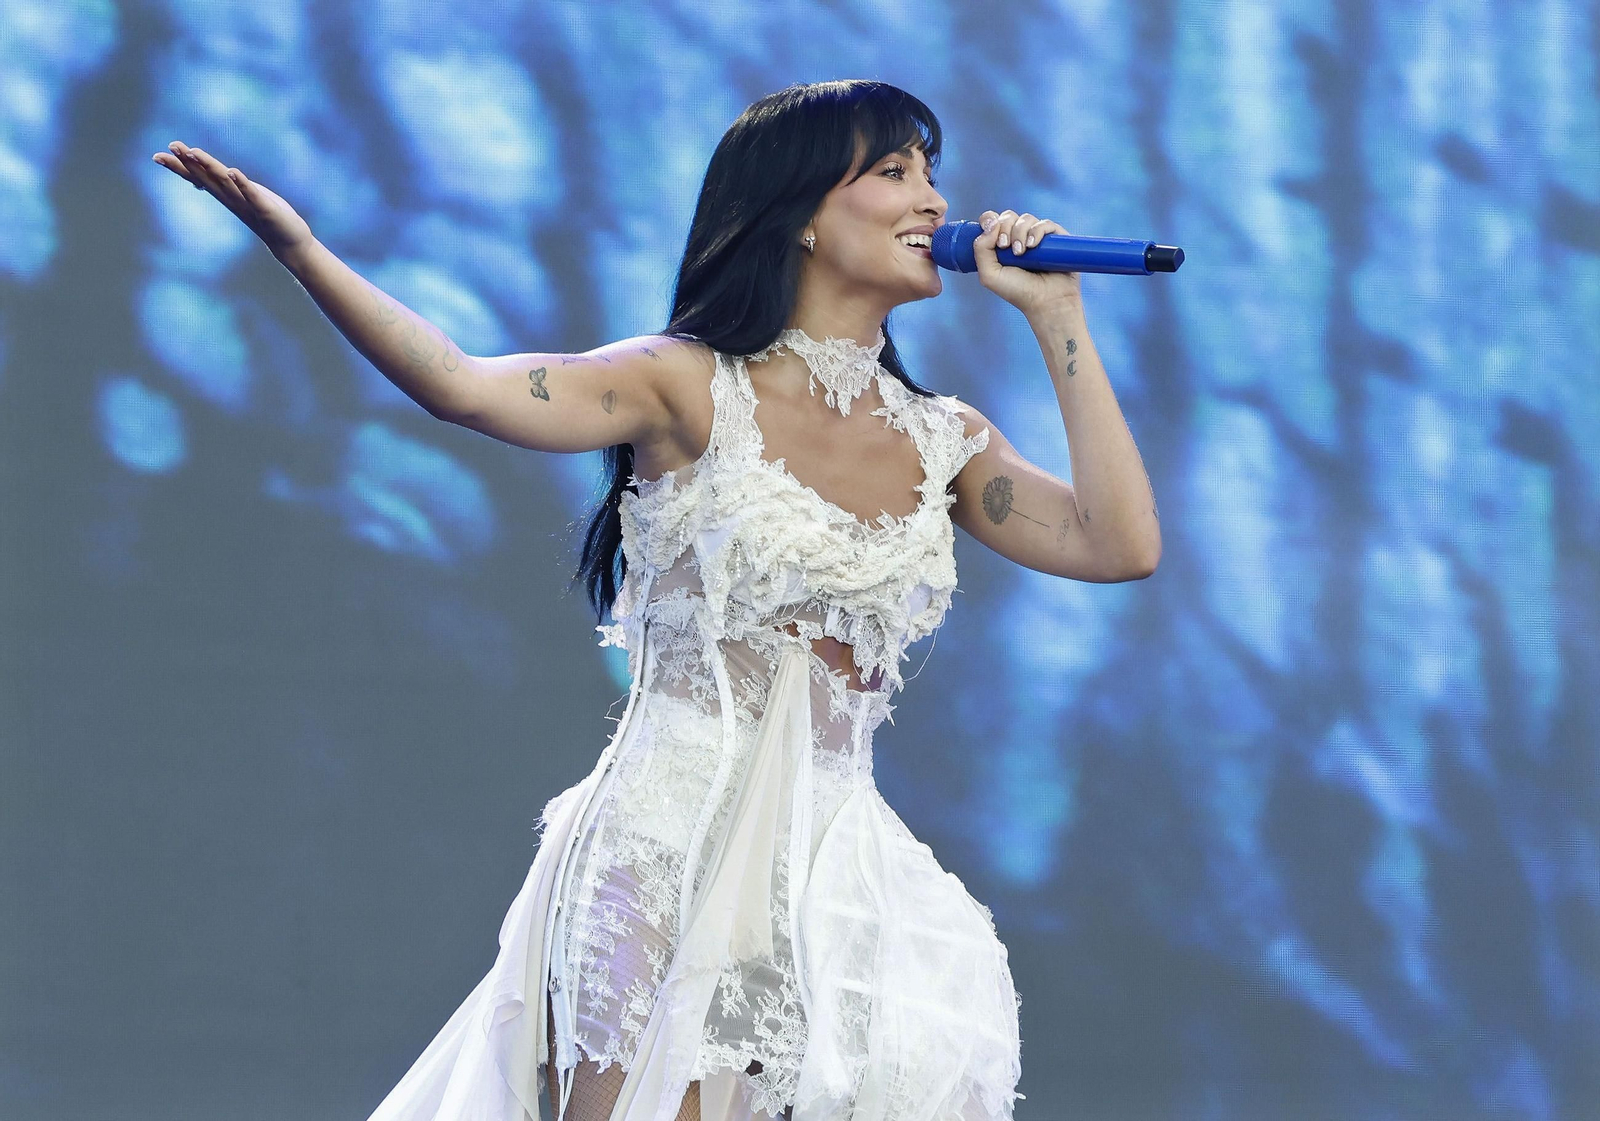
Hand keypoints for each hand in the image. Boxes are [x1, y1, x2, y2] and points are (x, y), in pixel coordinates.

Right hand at [152, 142, 313, 260]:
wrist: (290, 243)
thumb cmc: (267, 217)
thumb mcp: (243, 198)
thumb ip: (226, 188)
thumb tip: (202, 182)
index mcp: (226, 195)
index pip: (198, 178)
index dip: (179, 167)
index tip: (157, 156)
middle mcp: (232, 200)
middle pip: (206, 178)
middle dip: (188, 163)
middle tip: (170, 146)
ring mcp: (247, 204)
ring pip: (224, 183)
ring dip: (209, 167)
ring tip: (193, 151)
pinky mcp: (265, 209)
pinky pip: (251, 194)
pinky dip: (241, 183)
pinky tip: (232, 171)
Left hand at [970, 209, 1081, 315]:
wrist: (1046, 302)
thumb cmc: (1018, 292)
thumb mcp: (989, 274)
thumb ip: (980, 249)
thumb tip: (991, 224)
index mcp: (1001, 244)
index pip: (992, 220)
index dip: (990, 222)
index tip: (995, 240)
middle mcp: (1019, 238)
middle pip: (1008, 216)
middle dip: (1005, 228)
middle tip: (1007, 248)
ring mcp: (1037, 237)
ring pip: (1026, 218)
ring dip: (1020, 232)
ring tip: (1022, 252)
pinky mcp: (1055, 237)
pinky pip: (1045, 223)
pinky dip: (1037, 231)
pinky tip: (1033, 245)